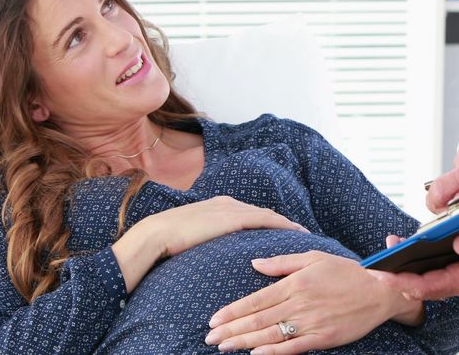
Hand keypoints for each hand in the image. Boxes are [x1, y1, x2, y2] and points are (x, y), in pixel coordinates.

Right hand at [113, 196, 306, 292]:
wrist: (155, 235)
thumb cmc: (166, 242)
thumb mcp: (190, 238)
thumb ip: (205, 241)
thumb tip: (209, 255)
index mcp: (217, 206)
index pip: (250, 213)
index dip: (267, 222)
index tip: (282, 231)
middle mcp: (228, 203)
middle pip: (263, 213)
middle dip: (282, 223)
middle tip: (301, 233)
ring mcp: (231, 209)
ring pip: (268, 216)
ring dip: (286, 225)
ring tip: (303, 235)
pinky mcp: (233, 218)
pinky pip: (266, 221)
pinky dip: (282, 226)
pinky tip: (295, 234)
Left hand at [205, 252, 423, 353]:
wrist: (379, 290)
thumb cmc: (346, 272)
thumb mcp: (314, 258)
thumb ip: (282, 262)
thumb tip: (254, 263)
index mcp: (295, 283)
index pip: (256, 300)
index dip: (232, 311)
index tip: (213, 320)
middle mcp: (299, 303)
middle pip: (258, 319)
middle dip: (231, 330)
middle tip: (210, 338)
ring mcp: (311, 322)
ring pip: (271, 335)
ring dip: (245, 342)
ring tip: (225, 347)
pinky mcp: (323, 338)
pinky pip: (293, 347)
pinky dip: (273, 352)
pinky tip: (256, 354)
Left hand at [371, 230, 458, 299]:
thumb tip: (458, 242)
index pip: (426, 284)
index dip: (400, 279)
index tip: (379, 274)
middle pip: (424, 282)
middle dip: (398, 275)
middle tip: (377, 265)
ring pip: (433, 276)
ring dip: (412, 268)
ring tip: (393, 254)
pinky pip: (446, 270)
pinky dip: (429, 262)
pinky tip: (423, 251)